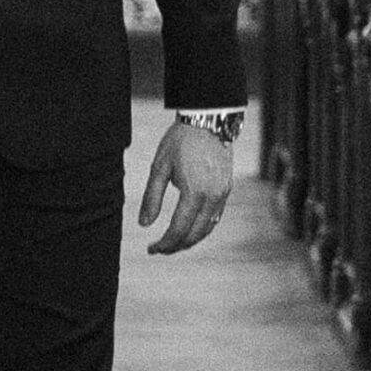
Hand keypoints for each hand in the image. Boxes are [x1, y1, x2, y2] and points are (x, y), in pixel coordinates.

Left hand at [139, 121, 231, 253]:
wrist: (207, 121)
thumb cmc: (180, 141)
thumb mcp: (159, 167)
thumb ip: (151, 197)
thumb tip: (144, 224)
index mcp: (194, 191)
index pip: (179, 229)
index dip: (164, 244)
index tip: (151, 249)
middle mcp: (212, 197)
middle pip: (194, 234)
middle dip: (176, 246)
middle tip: (159, 249)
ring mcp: (222, 194)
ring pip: (207, 229)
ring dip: (189, 240)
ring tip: (172, 243)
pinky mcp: (227, 190)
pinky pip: (215, 217)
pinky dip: (201, 228)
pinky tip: (188, 228)